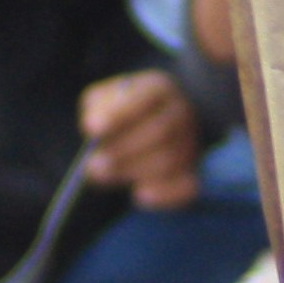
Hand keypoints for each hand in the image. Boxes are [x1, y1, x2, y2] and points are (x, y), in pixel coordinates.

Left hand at [79, 69, 200, 210]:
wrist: (145, 130)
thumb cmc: (119, 113)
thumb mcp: (103, 100)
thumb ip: (97, 107)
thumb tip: (94, 127)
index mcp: (159, 88)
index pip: (146, 98)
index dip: (119, 114)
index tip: (90, 129)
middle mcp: (181, 113)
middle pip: (159, 132)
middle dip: (122, 150)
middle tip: (91, 164)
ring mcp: (190, 144)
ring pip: (167, 161)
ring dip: (131, 171)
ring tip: (101, 175)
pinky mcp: (192, 173)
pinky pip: (187, 187)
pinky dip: (164, 193)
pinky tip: (138, 193)